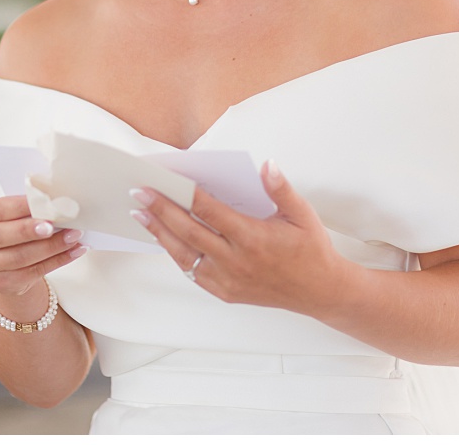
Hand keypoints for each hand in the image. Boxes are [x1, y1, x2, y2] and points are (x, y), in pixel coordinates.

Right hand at [0, 195, 86, 304]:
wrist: (5, 261)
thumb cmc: (12, 225)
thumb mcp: (11, 212)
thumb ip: (27, 206)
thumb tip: (57, 201)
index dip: (19, 207)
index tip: (43, 202)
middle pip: (2, 236)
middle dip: (30, 230)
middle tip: (54, 224)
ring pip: (20, 257)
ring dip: (51, 246)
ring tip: (74, 235)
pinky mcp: (2, 283)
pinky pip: (34, 272)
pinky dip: (58, 260)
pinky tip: (75, 250)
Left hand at [129, 160, 354, 314]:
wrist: (320, 292)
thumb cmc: (311, 249)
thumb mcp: (302, 214)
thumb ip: (281, 189)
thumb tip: (266, 165)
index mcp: (252, 237)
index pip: (209, 212)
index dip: (181, 195)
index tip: (160, 182)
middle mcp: (236, 261)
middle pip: (188, 232)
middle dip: (160, 211)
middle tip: (138, 193)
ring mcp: (228, 280)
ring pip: (185, 256)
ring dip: (161, 234)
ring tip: (142, 216)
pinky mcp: (226, 293)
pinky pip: (194, 273)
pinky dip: (178, 255)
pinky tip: (166, 241)